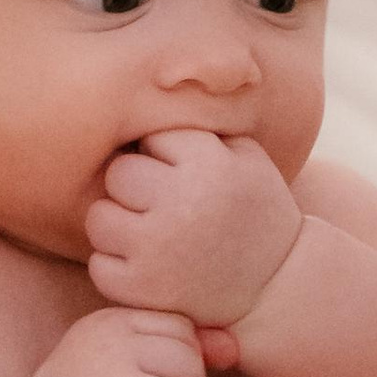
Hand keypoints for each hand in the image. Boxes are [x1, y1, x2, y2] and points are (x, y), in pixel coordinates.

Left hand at [87, 130, 301, 325]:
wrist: (277, 286)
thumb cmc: (256, 213)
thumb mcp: (248, 156)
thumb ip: (203, 125)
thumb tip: (151, 89)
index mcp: (208, 164)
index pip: (151, 138)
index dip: (162, 156)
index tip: (182, 176)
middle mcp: (180, 203)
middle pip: (118, 174)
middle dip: (134, 187)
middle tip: (158, 204)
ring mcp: (157, 249)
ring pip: (99, 218)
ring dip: (117, 225)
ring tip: (146, 233)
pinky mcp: (142, 288)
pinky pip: (99, 265)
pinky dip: (116, 266)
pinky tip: (144, 265)